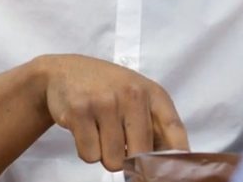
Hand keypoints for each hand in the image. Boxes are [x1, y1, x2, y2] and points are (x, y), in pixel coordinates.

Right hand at [35, 54, 189, 171]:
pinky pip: (90, 155)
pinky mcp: (79, 111)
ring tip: (101, 132)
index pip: (174, 128)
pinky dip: (87, 150)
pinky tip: (86, 129)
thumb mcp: (139, 97)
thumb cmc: (109, 89)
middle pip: (141, 154)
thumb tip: (168, 164)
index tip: (172, 172)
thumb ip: (155, 126)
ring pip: (113, 160)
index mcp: (153, 93)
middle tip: (120, 145)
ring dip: (106, 155)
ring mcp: (105, 102)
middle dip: (131, 161)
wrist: (66, 71)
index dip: (176, 156)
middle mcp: (132, 95)